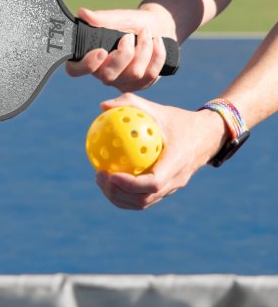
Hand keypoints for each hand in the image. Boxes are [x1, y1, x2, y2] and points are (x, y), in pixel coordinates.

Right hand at [66, 6, 175, 91]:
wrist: (157, 27)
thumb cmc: (132, 23)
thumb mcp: (119, 17)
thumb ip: (102, 18)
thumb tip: (83, 13)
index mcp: (90, 57)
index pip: (75, 70)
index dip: (86, 65)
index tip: (101, 51)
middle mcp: (102, 74)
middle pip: (108, 76)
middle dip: (124, 54)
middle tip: (129, 36)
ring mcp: (121, 82)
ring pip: (133, 74)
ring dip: (144, 49)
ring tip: (146, 33)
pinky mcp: (139, 85)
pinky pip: (150, 75)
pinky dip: (157, 54)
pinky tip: (157, 42)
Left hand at [94, 93, 228, 209]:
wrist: (207, 136)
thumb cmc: (179, 121)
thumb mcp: (158, 109)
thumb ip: (131, 104)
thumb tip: (102, 106)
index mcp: (177, 162)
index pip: (153, 183)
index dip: (130, 184)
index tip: (110, 174)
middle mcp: (176, 180)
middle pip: (144, 199)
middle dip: (117, 193)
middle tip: (99, 176)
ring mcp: (172, 188)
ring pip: (143, 203)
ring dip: (119, 197)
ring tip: (101, 180)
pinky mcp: (167, 190)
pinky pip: (144, 198)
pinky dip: (125, 195)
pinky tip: (110, 179)